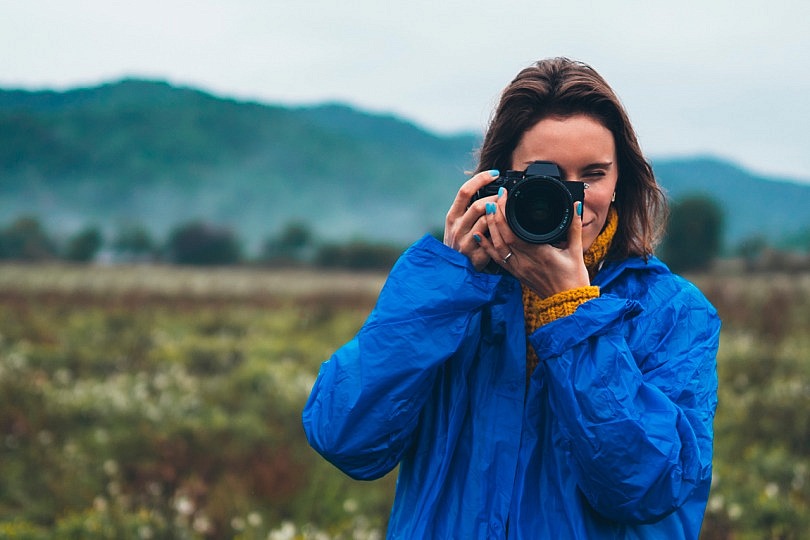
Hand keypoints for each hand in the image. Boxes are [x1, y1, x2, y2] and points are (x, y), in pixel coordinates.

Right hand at [443, 170, 499, 270]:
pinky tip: (505, 230)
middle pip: (478, 206)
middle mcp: (457, 227)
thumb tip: (487, 186)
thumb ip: (468, 208)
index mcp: (452, 215)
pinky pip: (493, 240)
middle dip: (495, 199)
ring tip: (506, 211)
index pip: (464, 191)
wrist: (452, 268)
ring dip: (499, 215)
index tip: (495, 173)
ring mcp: (465, 242)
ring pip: (486, 222)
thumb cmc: (459, 241)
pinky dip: (499, 233)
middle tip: (504, 196)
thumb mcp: (457, 223)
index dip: (480, 179)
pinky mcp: (475, 255)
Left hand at [476, 193, 590, 296]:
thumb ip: (574, 226)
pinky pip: (497, 259)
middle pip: (502, 237)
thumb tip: (575, 206)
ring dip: (490, 228)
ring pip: (497, 247)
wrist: (568, 303)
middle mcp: (524, 262)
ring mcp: (518, 269)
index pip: (514, 231)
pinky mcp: (516, 274)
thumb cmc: (573, 278)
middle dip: (495, 216)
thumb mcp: (576, 250)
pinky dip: (487, 246)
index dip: (505, 213)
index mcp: (539, 254)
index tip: (504, 196)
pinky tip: (479, 235)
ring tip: (486, 212)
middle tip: (493, 199)